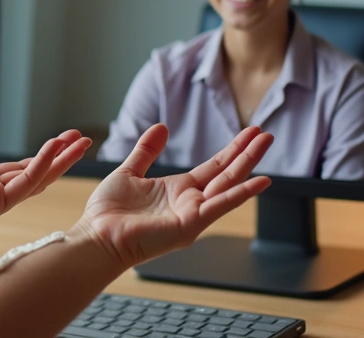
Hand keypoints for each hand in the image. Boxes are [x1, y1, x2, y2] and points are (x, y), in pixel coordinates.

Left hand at [0, 106, 91, 233]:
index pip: (17, 167)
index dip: (40, 153)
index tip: (62, 138)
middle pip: (35, 174)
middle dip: (61, 156)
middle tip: (83, 139)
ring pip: (38, 179)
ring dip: (61, 160)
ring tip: (82, 142)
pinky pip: (26, 183)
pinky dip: (43, 165)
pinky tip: (56, 147)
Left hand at [72, 123, 272, 269]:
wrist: (97, 236)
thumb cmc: (109, 213)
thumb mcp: (129, 172)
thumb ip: (146, 151)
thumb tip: (161, 127)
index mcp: (179, 189)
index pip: (214, 166)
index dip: (232, 149)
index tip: (249, 132)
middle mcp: (191, 202)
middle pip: (227, 172)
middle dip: (247, 152)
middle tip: (267, 134)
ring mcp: (193, 214)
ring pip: (228, 184)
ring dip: (248, 163)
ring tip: (266, 142)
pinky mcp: (190, 225)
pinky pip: (220, 205)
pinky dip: (241, 194)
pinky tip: (261, 181)